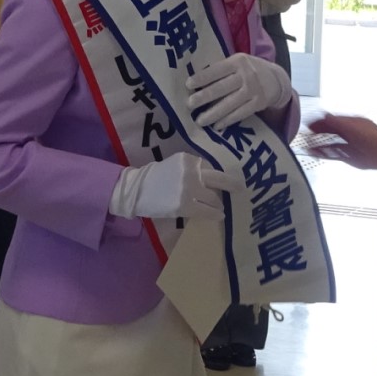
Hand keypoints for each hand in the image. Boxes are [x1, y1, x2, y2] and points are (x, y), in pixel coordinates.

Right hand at [110, 154, 228, 221]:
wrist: (135, 190)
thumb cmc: (154, 179)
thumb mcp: (174, 166)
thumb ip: (191, 170)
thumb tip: (210, 182)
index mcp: (188, 160)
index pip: (210, 168)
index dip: (219, 177)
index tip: (227, 181)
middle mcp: (191, 172)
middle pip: (219, 179)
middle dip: (232, 184)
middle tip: (241, 188)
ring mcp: (189, 189)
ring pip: (213, 198)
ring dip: (218, 204)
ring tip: (220, 208)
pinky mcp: (185, 205)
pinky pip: (207, 211)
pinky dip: (215, 214)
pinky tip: (219, 216)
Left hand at [188, 51, 291, 130]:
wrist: (276, 79)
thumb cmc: (249, 70)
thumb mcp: (238, 62)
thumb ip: (222, 69)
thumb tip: (196, 81)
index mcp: (238, 61)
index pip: (217, 70)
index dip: (202, 77)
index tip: (188, 85)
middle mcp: (246, 75)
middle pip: (221, 87)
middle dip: (204, 97)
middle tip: (189, 104)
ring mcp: (253, 90)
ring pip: (230, 104)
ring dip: (213, 113)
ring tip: (200, 120)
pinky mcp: (258, 103)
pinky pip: (240, 113)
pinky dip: (228, 120)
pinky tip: (217, 126)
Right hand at [306, 113, 376, 170]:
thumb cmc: (375, 140)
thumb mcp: (353, 127)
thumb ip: (338, 122)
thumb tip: (325, 116)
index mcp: (352, 123)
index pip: (332, 120)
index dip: (320, 121)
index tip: (310, 122)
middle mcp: (350, 133)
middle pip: (330, 131)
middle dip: (318, 132)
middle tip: (308, 132)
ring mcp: (349, 145)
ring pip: (331, 143)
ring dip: (319, 143)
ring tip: (309, 144)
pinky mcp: (349, 157)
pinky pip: (332, 154)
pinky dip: (323, 153)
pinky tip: (317, 153)